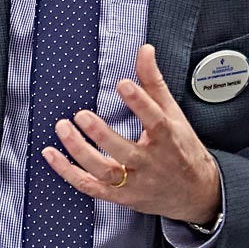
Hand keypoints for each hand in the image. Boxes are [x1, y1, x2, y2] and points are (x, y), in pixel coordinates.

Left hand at [42, 43, 221, 223]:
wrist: (195, 194)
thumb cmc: (181, 149)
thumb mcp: (173, 114)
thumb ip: (154, 82)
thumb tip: (145, 50)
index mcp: (168, 140)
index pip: (156, 121)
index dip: (140, 103)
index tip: (123, 84)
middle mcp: (152, 164)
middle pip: (125, 152)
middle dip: (101, 135)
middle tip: (81, 115)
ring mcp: (135, 183)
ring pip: (105, 172)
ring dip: (80, 152)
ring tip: (63, 129)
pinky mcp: (121, 197)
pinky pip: (91, 187)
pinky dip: (69, 173)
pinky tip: (52, 155)